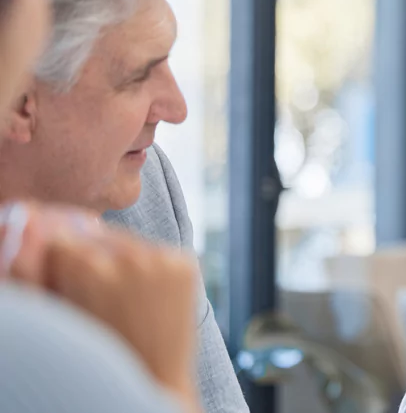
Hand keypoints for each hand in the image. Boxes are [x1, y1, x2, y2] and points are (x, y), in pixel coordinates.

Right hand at [1, 202, 200, 410]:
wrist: (153, 383)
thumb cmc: (96, 355)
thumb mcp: (56, 312)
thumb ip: (31, 267)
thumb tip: (28, 214)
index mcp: (90, 270)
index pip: (60, 240)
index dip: (58, 263)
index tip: (66, 285)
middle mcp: (131, 259)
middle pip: (94, 234)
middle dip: (87, 256)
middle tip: (94, 295)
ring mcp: (164, 259)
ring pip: (124, 240)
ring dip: (117, 259)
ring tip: (119, 299)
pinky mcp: (185, 263)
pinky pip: (154, 250)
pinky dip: (146, 266)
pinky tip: (143, 297)